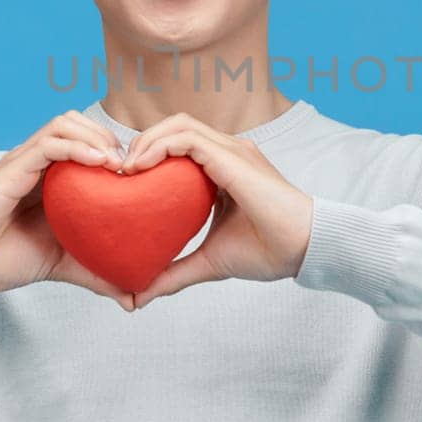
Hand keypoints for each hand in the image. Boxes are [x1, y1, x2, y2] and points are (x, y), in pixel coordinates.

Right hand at [0, 110, 135, 309]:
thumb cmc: (8, 257)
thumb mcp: (65, 264)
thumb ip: (98, 274)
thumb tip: (134, 298)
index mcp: (53, 177)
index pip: (88, 141)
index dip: (117, 148)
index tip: (141, 173)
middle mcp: (40, 163)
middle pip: (79, 123)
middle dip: (109, 136)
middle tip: (132, 166)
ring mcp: (26, 161)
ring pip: (64, 123)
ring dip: (95, 136)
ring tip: (117, 162)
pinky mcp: (13, 167)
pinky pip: (48, 143)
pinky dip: (76, 146)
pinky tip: (99, 163)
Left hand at [120, 111, 314, 309]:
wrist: (302, 250)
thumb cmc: (268, 252)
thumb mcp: (210, 262)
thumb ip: (175, 273)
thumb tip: (139, 297)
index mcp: (224, 169)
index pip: (180, 144)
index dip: (148, 154)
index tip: (124, 182)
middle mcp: (228, 152)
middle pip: (175, 127)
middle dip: (141, 142)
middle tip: (119, 172)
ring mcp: (232, 150)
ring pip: (179, 125)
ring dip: (146, 141)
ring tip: (126, 169)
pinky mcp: (232, 157)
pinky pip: (187, 138)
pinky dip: (158, 146)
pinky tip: (140, 167)